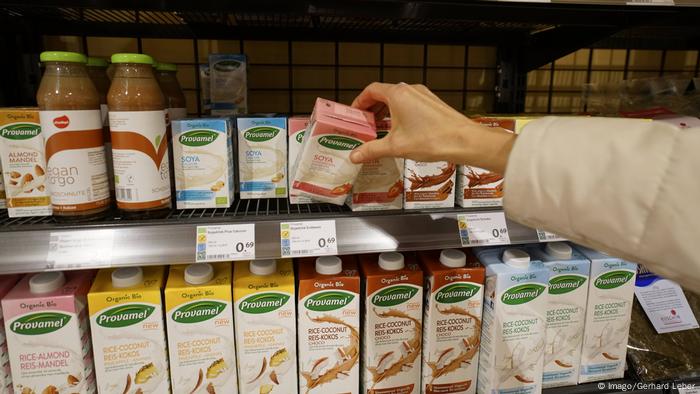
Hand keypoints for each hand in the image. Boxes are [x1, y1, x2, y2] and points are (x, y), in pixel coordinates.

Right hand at [349, 82, 515, 173]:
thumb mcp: (396, 147)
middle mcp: (411, 91)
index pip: (371, 90)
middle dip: (372, 109)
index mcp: (398, 94)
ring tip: (380, 129)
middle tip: (365, 124)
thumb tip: (355, 155)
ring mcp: (423, 96)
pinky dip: (400, 114)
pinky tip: (400, 131)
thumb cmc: (433, 139)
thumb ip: (372, 150)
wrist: (464, 141)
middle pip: (384, 94)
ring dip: (386, 112)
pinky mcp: (433, 104)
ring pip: (398, 100)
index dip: (360, 101)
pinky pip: (411, 105)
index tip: (354, 113)